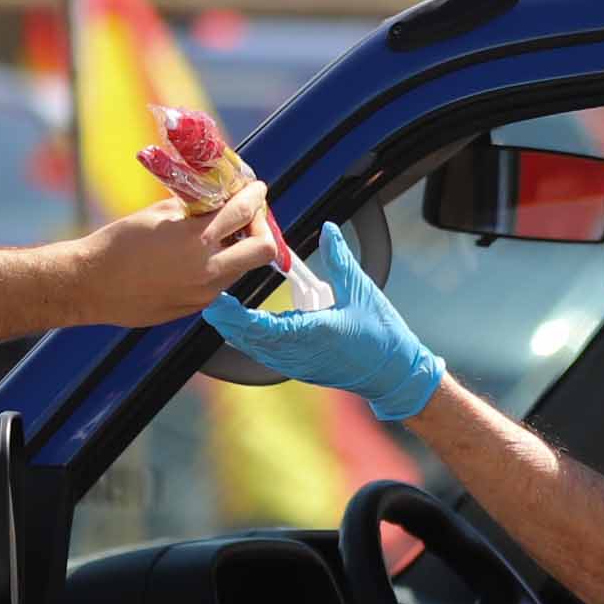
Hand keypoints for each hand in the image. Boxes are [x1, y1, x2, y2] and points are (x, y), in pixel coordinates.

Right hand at [66, 182, 276, 327]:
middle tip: (248, 217)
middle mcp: (208, 270)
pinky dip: (217, 267)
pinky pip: (219, 285)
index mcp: (197, 240)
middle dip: (261, 228)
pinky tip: (196, 258)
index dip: (255, 196)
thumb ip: (194, 208)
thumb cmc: (118, 244)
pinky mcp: (194, 308)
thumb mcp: (159, 213)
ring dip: (239, 250)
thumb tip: (217, 201)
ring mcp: (203, 294)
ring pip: (242, 269)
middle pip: (263, 250)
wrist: (91, 284)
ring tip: (219, 236)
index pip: (244, 212)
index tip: (257, 190)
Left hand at [200, 226, 444, 422]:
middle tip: (210, 300)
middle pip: (251, 339)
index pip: (264, 327)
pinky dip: (251, 340)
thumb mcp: (363, 291)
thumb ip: (341, 260)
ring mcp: (298, 364)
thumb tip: (329, 230)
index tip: (219, 301)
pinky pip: (267, 354)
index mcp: (314, 333)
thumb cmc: (382, 336)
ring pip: (256, 349)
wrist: (393, 374)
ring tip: (220, 311)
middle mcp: (301, 353)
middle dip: (228, 321)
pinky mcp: (300, 368)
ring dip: (237, 331)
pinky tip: (243, 328)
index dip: (237, 316)